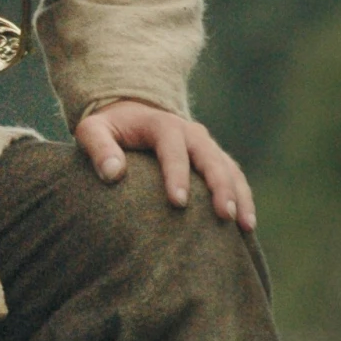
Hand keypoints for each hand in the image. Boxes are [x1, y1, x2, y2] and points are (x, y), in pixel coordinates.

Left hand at [74, 100, 255, 232]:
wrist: (131, 115)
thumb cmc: (109, 130)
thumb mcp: (93, 131)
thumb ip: (98, 148)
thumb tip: (113, 173)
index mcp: (161, 125)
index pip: (173, 148)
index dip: (177, 174)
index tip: (178, 203)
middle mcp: (190, 132)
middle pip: (211, 158)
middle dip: (220, 186)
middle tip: (225, 215)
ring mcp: (206, 145)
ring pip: (229, 168)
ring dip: (239, 194)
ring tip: (245, 225)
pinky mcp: (214, 158)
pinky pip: (235, 176)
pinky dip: (244, 197)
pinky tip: (247, 226)